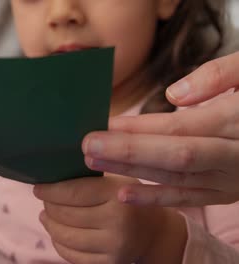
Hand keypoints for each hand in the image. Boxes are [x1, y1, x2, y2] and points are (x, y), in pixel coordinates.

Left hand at [34, 175, 186, 263]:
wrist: (153, 233)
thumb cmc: (127, 198)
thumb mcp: (117, 178)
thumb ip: (91, 171)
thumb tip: (52, 164)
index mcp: (117, 193)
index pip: (72, 192)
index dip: (50, 190)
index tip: (38, 187)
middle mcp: (118, 221)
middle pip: (65, 214)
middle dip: (49, 206)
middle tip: (44, 199)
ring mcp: (114, 245)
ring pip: (65, 237)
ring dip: (50, 225)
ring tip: (46, 215)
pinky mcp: (109, 263)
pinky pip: (71, 255)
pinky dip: (59, 243)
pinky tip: (57, 232)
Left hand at [83, 52, 238, 205]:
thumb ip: (221, 76)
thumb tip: (175, 96)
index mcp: (236, 122)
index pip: (178, 128)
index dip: (138, 129)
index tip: (102, 125)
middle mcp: (233, 156)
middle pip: (172, 158)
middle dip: (126, 153)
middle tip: (85, 147)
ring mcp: (231, 179)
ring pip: (175, 180)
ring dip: (131, 172)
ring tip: (93, 164)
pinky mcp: (228, 192)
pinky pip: (189, 199)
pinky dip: (156, 199)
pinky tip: (124, 194)